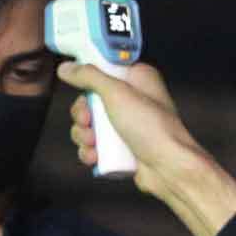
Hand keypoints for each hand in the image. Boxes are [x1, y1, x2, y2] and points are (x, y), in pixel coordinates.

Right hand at [57, 61, 235, 235]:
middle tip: (88, 121)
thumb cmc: (151, 127)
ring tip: (93, 143)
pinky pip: (96, 144)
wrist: (168, 168)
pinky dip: (90, 151)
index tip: (82, 87)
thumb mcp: (116, 93)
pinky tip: (95, 156)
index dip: (90, 78)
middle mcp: (133, 99)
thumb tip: (66, 67)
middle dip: (83, 114)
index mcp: (137, 78)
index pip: (105, 68)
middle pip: (91, 99)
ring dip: (84, 135)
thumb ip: (89, 76)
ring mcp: (127, 124)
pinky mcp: (122, 146)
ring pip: (90, 124)